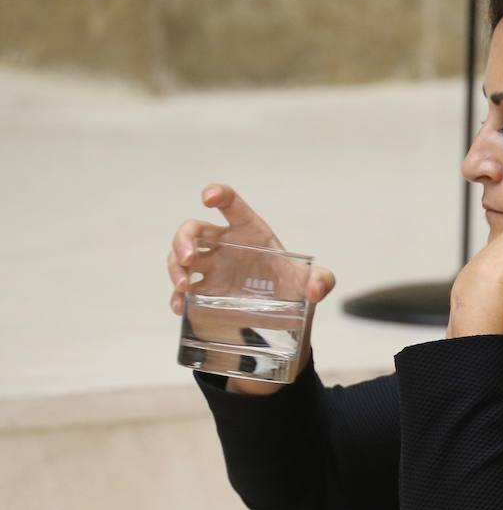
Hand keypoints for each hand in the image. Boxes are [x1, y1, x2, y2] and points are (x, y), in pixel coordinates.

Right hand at [167, 184, 335, 393]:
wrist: (280, 315)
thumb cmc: (291, 284)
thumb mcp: (308, 282)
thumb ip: (321, 280)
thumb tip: (317, 289)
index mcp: (249, 231)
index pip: (230, 204)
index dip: (218, 194)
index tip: (208, 197)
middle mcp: (224, 245)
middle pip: (193, 230)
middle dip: (183, 239)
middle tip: (188, 258)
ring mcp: (210, 268)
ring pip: (179, 257)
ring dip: (175, 268)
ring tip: (184, 287)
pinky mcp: (203, 291)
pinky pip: (181, 291)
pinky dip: (177, 298)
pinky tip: (180, 307)